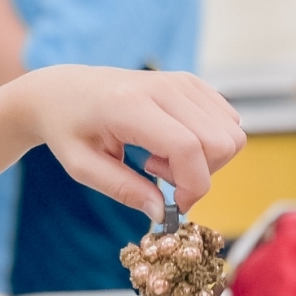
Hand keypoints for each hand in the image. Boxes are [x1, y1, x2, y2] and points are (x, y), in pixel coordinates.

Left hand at [8, 64, 244, 219]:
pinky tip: (170, 144)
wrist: (64, 91)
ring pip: (231, 133)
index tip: (174, 205)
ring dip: (204, 159)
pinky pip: (227, 122)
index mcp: (131, 105)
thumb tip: (162, 213)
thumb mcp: (83, 167)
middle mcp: (164, 87)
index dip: (192, 185)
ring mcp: (182, 82)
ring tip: (161, 157)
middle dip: (200, 175)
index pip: (187, 147)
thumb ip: (123, 190)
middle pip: (220, 142)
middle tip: (158, 175)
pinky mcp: (192, 83)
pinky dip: (207, 143)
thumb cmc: (69, 129)